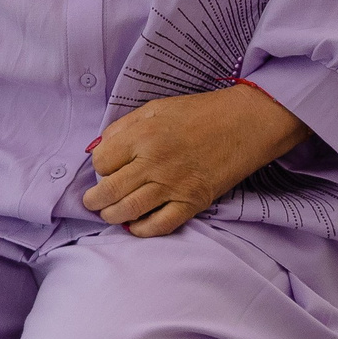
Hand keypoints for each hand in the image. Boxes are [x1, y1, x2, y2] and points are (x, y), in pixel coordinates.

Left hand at [83, 82, 311, 237]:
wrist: (245, 123)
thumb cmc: (198, 112)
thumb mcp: (154, 108)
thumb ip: (123, 128)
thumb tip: (97, 149)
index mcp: (142, 135)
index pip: (102, 162)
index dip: (99, 166)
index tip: (104, 168)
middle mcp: (154, 163)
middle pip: (109, 191)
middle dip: (95, 200)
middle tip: (92, 201)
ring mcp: (173, 185)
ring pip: (129, 211)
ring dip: (112, 216)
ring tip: (109, 213)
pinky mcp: (192, 202)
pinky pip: (160, 225)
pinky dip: (142, 230)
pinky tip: (135, 226)